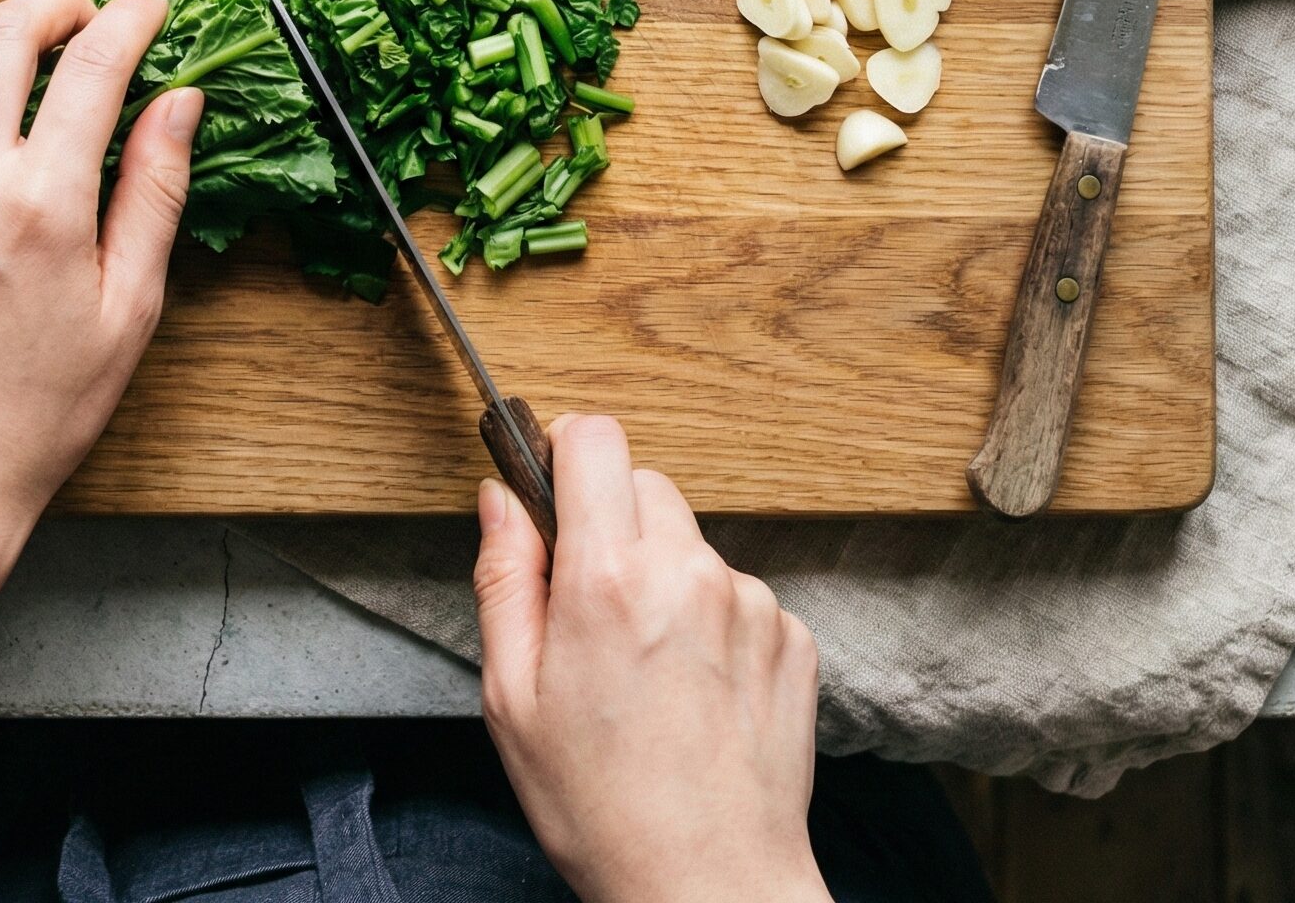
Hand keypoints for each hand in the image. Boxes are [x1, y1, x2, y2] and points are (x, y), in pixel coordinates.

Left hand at [0, 0, 200, 566]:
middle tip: (85, 18)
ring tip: (24, 49)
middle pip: (1, 33)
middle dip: (53, 5)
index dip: (129, 18)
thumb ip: (156, 190)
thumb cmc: (44, 405)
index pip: (91, 66)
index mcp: (42, 205)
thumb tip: (180, 99)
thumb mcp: (131, 306)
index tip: (149, 4)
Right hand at [474, 416, 830, 902]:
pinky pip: (738, 592)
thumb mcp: (512, 697)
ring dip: (664, 574)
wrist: (710, 887)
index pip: (595, 438)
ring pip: (691, 541)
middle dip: (610, 522)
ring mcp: (750, 602)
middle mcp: (686, 572)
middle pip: (643, 483)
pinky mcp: (793, 636)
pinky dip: (713, 620)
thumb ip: (504, 578)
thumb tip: (501, 497)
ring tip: (649, 668)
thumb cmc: (601, 806)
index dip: (565, 449)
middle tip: (592, 604)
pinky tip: (696, 691)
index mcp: (607, 578)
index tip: (553, 485)